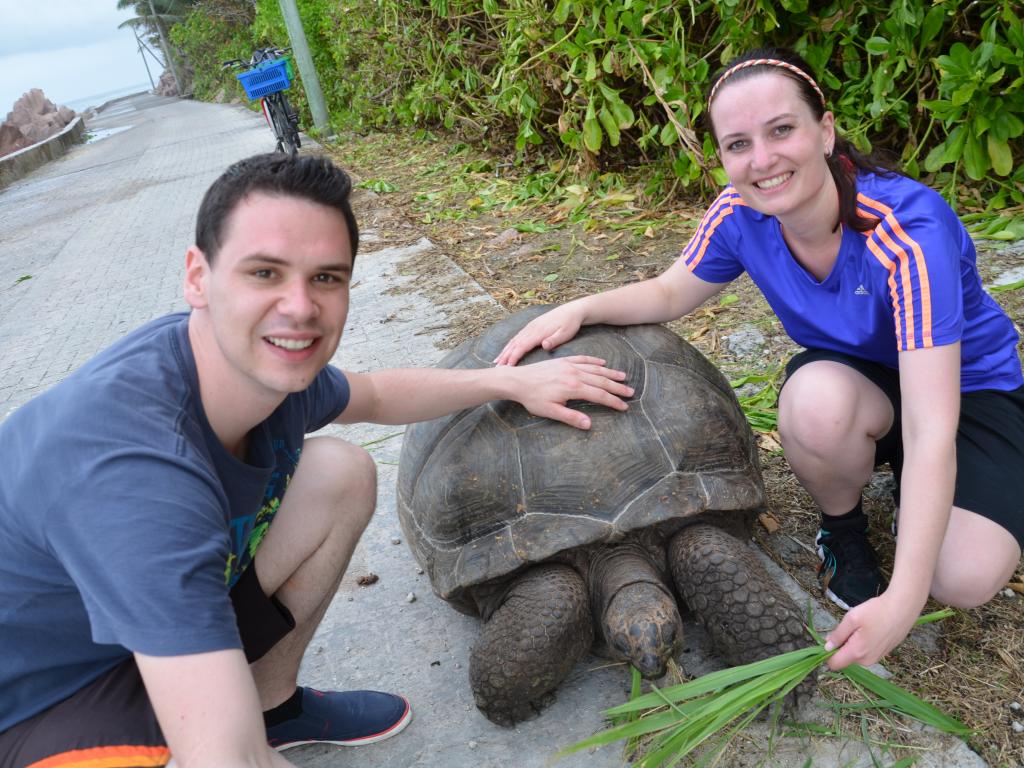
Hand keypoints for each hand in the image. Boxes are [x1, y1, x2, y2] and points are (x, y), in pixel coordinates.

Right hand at [493, 304, 585, 365]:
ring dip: (505, 350)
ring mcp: (530, 327)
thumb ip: (554, 340)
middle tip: (496, 368)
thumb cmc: (570, 324)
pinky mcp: (531, 326)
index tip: (507, 367)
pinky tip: (506, 349)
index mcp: (538, 332)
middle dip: (505, 356)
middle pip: (514, 344)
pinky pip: (517, 336)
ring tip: (496, 361)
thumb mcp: (565, 333)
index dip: (514, 356)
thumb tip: (543, 345)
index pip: (522, 346)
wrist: (572, 310)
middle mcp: (531, 329)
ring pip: (514, 340)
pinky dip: (509, 344)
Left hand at [509, 355, 631, 428]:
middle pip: (601, 381)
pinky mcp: (563, 361)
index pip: (599, 396)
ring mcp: (569, 365)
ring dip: (610, 374)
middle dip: (617, 388)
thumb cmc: (533, 398)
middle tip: (631, 392)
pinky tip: (603, 364)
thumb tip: (588, 424)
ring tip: (623, 378)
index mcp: (573, 388)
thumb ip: (570, 418)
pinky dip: (594, 361)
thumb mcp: (550, 411)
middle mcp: (574, 374)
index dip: (613, 402)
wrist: (517, 380)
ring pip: (595, 369)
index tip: (624, 407)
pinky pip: (583, 359)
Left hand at [823, 591, 920, 670]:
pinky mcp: (884, 653)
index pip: (834, 664)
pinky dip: (863, 642)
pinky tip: (871, 628)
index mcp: (857, 653)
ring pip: (855, 654)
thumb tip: (827, 647)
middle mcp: (867, 660)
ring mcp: (877, 658)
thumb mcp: (852, 619)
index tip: (830, 638)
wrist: (903, 608)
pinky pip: (866, 651)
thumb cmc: (876, 611)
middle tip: (850, 626)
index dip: (827, 653)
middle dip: (842, 645)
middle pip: (845, 658)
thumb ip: (838, 635)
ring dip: (853, 643)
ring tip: (862, 626)